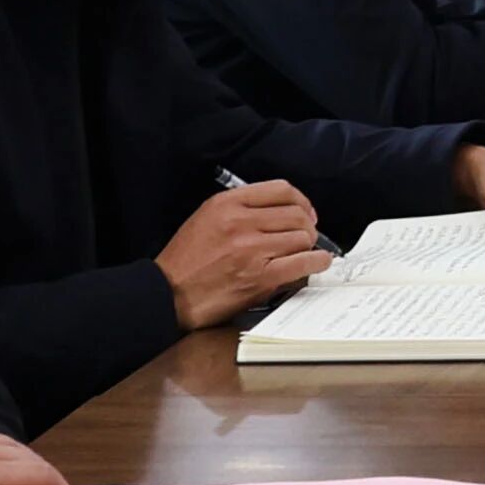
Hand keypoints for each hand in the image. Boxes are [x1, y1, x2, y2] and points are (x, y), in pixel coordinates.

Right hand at [157, 179, 330, 327]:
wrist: (168, 294)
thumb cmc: (185, 262)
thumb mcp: (205, 219)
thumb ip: (241, 209)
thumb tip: (279, 212)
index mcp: (226, 204)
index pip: (280, 189)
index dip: (301, 200)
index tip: (305, 210)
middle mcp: (240, 222)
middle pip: (297, 214)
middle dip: (307, 225)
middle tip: (307, 235)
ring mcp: (252, 249)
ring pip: (302, 237)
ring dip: (309, 246)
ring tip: (305, 252)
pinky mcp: (261, 276)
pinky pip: (302, 262)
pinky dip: (316, 262)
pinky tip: (316, 262)